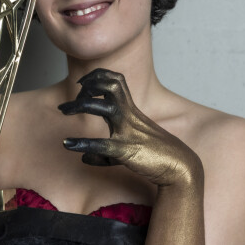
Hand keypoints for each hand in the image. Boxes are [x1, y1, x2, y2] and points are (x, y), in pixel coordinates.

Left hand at [58, 69, 201, 187]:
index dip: (96, 77)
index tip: (81, 86)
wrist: (180, 167)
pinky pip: (102, 144)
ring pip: (105, 106)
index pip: (115, 80)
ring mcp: (128, 131)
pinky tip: (69, 144)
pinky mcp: (127, 150)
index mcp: (131, 111)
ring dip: (81, 104)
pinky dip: (83, 143)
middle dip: (87, 85)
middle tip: (70, 100)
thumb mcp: (126, 151)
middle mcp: (129, 116)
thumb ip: (103, 152)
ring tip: (64, 111)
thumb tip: (83, 159)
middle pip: (111, 84)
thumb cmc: (156, 156)